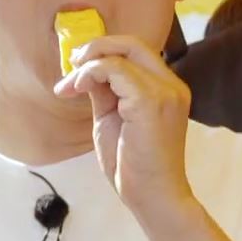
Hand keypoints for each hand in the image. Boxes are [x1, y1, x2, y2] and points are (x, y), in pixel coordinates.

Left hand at [56, 35, 194, 214]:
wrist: (152, 196)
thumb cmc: (133, 166)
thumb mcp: (114, 119)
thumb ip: (105, 92)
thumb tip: (86, 70)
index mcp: (168, 89)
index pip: (137, 52)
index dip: (105, 52)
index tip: (77, 67)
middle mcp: (172, 86)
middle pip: (133, 44)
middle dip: (96, 47)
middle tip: (71, 64)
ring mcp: (165, 92)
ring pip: (121, 54)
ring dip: (87, 65)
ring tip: (69, 86)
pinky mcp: (150, 102)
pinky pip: (115, 70)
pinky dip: (91, 73)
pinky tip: (77, 88)